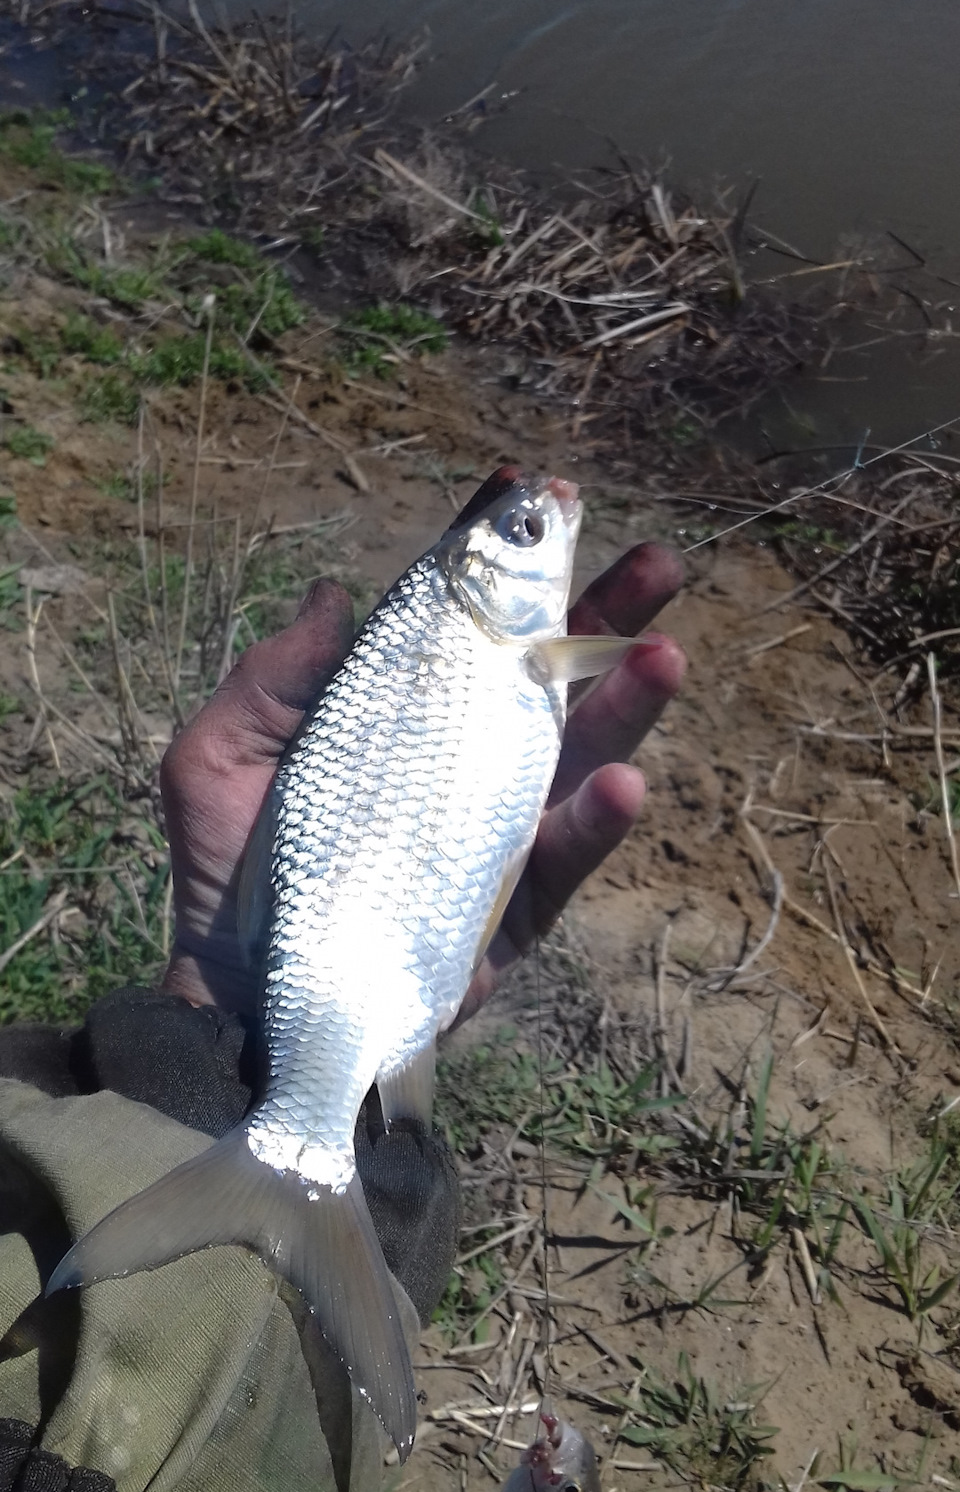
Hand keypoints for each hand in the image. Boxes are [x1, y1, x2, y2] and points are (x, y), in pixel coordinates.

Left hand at [159, 545, 685, 1015]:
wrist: (234, 1001)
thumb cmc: (224, 873)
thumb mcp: (216, 757)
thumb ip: (274, 677)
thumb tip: (333, 593)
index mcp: (394, 714)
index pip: (454, 622)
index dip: (490, 557)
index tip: (530, 490)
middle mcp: (457, 760)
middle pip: (542, 674)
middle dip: (600, 614)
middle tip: (656, 559)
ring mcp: (492, 832)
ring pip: (574, 756)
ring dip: (625, 705)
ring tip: (665, 653)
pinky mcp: (509, 910)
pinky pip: (560, 860)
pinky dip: (593, 823)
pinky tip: (621, 780)